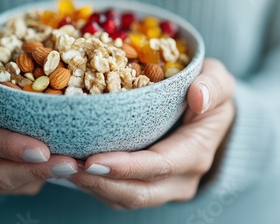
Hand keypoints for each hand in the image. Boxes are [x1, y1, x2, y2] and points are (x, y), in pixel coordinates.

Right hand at [0, 38, 78, 194]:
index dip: (7, 147)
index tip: (40, 149)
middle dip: (36, 170)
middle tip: (70, 164)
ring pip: (15, 183)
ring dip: (48, 176)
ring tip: (78, 167)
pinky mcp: (3, 179)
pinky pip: (27, 184)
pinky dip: (51, 177)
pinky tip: (75, 167)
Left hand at [70, 59, 235, 208]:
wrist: (208, 113)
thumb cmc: (209, 94)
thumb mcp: (219, 81)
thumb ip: (213, 86)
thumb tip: (197, 98)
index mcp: (196, 153)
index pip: (160, 166)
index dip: (127, 167)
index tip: (93, 160)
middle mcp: (181, 179)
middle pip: (137, 192)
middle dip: (99, 183)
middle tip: (64, 166)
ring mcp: (164, 187)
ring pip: (124, 199)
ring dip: (91, 187)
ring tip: (60, 167)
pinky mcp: (146, 185)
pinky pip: (118, 194)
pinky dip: (94, 185)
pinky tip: (72, 167)